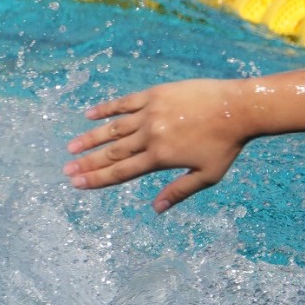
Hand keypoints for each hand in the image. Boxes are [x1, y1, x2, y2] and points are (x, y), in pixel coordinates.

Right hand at [63, 79, 251, 212]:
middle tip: (66, 171)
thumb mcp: (207, 175)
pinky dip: (106, 109)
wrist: (237, 109)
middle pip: (112, 153)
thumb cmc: (226, 145)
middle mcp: (150, 136)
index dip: (97, 179)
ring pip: (112, 128)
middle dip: (87, 163)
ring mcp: (150, 113)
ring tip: (71, 148)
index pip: (122, 172)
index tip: (78, 184)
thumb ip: (179, 191)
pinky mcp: (154, 95)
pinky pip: (124, 102)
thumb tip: (156, 210)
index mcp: (160, 157)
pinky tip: (89, 116)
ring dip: (90, 138)